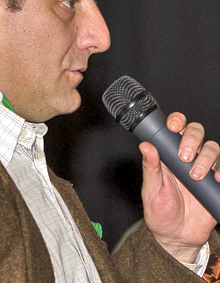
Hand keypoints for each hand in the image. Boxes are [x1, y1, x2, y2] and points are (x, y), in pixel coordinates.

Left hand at [140, 112, 219, 262]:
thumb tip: (145, 145)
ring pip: (212, 148)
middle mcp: (187, 158)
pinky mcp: (215, 183)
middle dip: (192, 139)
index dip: (177, 121)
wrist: (177, 237)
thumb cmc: (160, 211)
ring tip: (195, 175)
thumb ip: (150, 168)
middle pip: (196, 133)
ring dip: (205, 157)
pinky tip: (217, 178)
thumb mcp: (152, 190)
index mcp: (168, 155)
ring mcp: (203, 169)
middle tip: (184, 156)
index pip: (175, 129)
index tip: (173, 126)